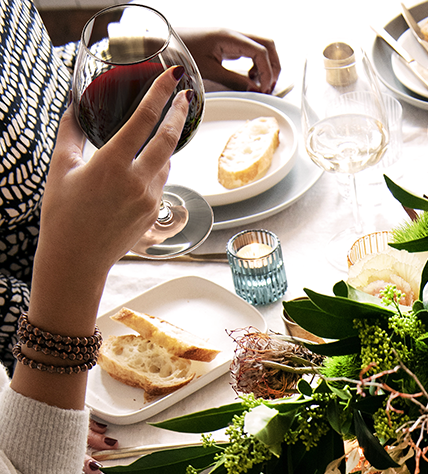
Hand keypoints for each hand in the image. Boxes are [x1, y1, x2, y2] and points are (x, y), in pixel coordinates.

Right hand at [16, 68, 188, 407]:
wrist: (78, 259)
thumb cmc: (64, 215)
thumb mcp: (60, 169)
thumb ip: (71, 135)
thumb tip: (74, 110)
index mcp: (112, 164)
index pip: (143, 120)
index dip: (160, 95)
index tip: (172, 79)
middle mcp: (137, 181)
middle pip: (167, 140)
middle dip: (178, 114)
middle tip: (186, 96)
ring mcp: (149, 200)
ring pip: (164, 163)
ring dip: (164, 145)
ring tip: (159, 129)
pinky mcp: (154, 215)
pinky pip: (160, 183)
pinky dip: (156, 169)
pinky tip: (145, 165)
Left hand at [178, 28, 280, 92]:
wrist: (165, 41)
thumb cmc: (183, 51)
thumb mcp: (209, 71)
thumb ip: (234, 81)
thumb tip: (255, 90)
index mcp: (229, 37)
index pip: (261, 52)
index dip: (267, 73)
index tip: (264, 90)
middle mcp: (234, 34)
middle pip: (268, 45)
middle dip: (274, 66)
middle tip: (269, 86)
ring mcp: (233, 38)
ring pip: (263, 47)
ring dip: (267, 66)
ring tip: (259, 84)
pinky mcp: (230, 44)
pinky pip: (252, 52)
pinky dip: (257, 65)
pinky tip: (250, 77)